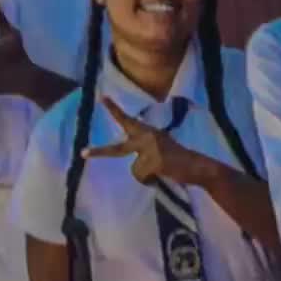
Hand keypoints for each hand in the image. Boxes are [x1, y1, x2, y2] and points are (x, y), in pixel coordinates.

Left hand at [82, 96, 219, 187]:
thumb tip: (135, 163)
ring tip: (163, 171)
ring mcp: (150, 148)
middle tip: (82, 152)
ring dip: (147, 175)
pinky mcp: (154, 161)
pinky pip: (143, 177)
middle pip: (117, 148)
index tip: (101, 99)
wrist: (198, 167)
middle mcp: (147, 136)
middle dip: (99, 152)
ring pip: (135, 170)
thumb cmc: (180, 160)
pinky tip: (164, 174)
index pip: (128, 121)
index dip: (114, 110)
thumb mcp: (162, 147)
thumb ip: (146, 148)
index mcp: (149, 132)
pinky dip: (152, 181)